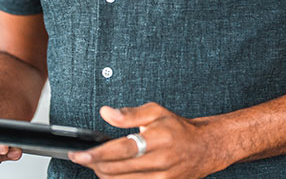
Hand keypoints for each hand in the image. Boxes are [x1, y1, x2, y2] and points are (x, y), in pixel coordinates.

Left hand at [68, 103, 227, 178]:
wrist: (204, 148)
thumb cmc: (178, 129)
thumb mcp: (156, 112)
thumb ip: (129, 114)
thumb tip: (106, 112)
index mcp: (158, 139)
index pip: (122, 149)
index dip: (98, 153)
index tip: (80, 154)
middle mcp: (160, 161)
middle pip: (118, 169)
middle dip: (95, 165)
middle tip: (83, 158)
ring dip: (104, 175)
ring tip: (97, 165)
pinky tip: (111, 174)